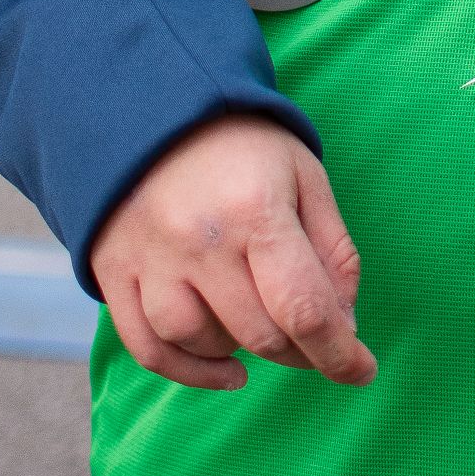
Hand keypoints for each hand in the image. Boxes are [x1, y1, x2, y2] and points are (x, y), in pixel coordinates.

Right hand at [89, 111, 376, 392]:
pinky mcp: (113, 270)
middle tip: (315, 338)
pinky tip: (225, 368)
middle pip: (259, 334)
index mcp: (256, 210)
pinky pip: (148, 347)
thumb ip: (333, 252)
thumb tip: (344, 327)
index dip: (339, 353)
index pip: (304, 308)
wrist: (154, 104)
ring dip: (241, 351)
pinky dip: (189, 371)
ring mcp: (149, 259)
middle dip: (301, 350)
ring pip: (200, 342)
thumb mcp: (305, 178)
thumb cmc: (243, 145)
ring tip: (261, 325)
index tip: (361, 370)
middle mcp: (199, 241)